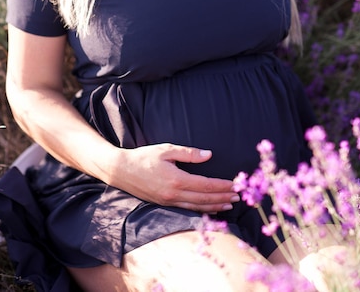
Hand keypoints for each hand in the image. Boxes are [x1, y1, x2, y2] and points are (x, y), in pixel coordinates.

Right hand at [112, 143, 238, 212]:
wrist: (121, 170)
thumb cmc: (144, 156)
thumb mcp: (166, 149)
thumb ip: (189, 153)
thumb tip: (209, 155)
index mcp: (176, 180)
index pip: (206, 185)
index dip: (222, 186)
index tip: (235, 185)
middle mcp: (174, 194)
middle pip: (204, 199)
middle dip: (223, 198)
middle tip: (238, 196)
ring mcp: (168, 202)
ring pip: (197, 207)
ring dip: (215, 206)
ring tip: (229, 204)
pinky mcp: (164, 204)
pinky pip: (187, 209)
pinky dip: (201, 209)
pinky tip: (209, 208)